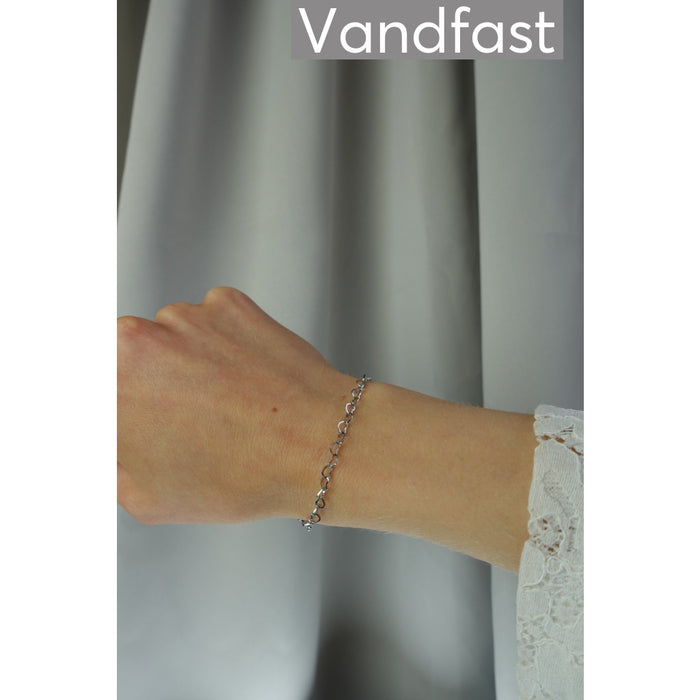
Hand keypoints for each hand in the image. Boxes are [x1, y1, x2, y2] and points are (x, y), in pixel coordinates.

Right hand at [118, 286, 535, 571]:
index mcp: (107, 384)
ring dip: (189, 362)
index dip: (113, 404)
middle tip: (184, 416)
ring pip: (172, 337)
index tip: (132, 413)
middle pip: (125, 355)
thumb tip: (103, 436)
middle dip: (145, 383)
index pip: (90, 381)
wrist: (321, 446)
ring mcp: (185, 315)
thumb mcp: (145, 495)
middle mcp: (135, 339)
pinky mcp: (227, 302)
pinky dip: (225, 344)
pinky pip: (212, 322)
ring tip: (227, 404)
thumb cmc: (241, 477)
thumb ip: (106, 458)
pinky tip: (247, 380)